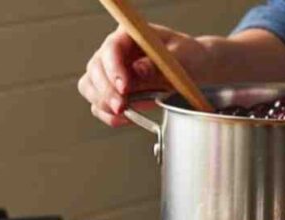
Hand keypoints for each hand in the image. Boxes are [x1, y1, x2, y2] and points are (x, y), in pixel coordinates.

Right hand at [78, 24, 214, 126]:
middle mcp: (114, 52)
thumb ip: (159, 63)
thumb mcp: (181, 56)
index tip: (125, 88)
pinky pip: (99, 105)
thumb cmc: (188, 57)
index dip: (114, 68)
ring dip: (104, 104)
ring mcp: (109, 72)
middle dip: (106, 91)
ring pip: (90, 87)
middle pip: (95, 69)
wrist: (194, 71)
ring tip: (124, 113)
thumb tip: (138, 69)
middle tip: (122, 107)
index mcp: (130, 35)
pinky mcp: (111, 92)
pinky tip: (125, 118)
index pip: (111, 48)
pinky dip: (108, 115)